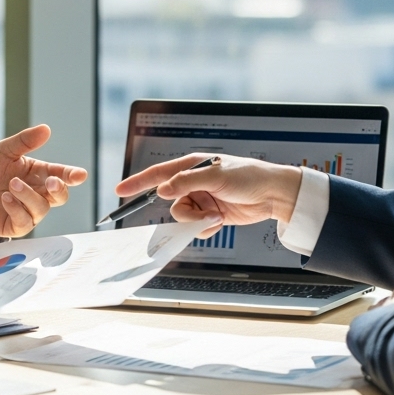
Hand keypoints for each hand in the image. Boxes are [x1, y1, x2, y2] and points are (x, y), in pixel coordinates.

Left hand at [0, 125, 88, 236]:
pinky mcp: (16, 225)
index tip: (80, 175)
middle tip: (51, 181)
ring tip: (12, 185)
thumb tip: (46, 129)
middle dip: (59, 189)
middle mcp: (37, 193)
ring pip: (42, 208)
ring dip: (29, 196)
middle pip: (60, 196)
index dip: (72, 175)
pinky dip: (16, 209)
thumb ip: (24, 142)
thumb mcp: (3, 151)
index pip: (60, 174)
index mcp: (38, 173)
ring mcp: (28, 211)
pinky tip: (5, 198)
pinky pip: (25, 221)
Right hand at [114, 153, 302, 236]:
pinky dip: (205, 227)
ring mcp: (201, 199)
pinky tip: (219, 221)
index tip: (120, 190)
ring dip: (197, 220)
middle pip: (170, 201)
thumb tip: (163, 190)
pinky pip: (195, 227)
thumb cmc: (248, 176)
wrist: (273, 195)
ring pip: (182, 216)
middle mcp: (194, 183)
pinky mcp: (210, 215)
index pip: (158, 174)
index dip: (138, 182)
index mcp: (192, 166)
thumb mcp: (216, 175)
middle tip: (202, 212)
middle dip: (185, 210)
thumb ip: (186, 182)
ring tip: (217, 216)